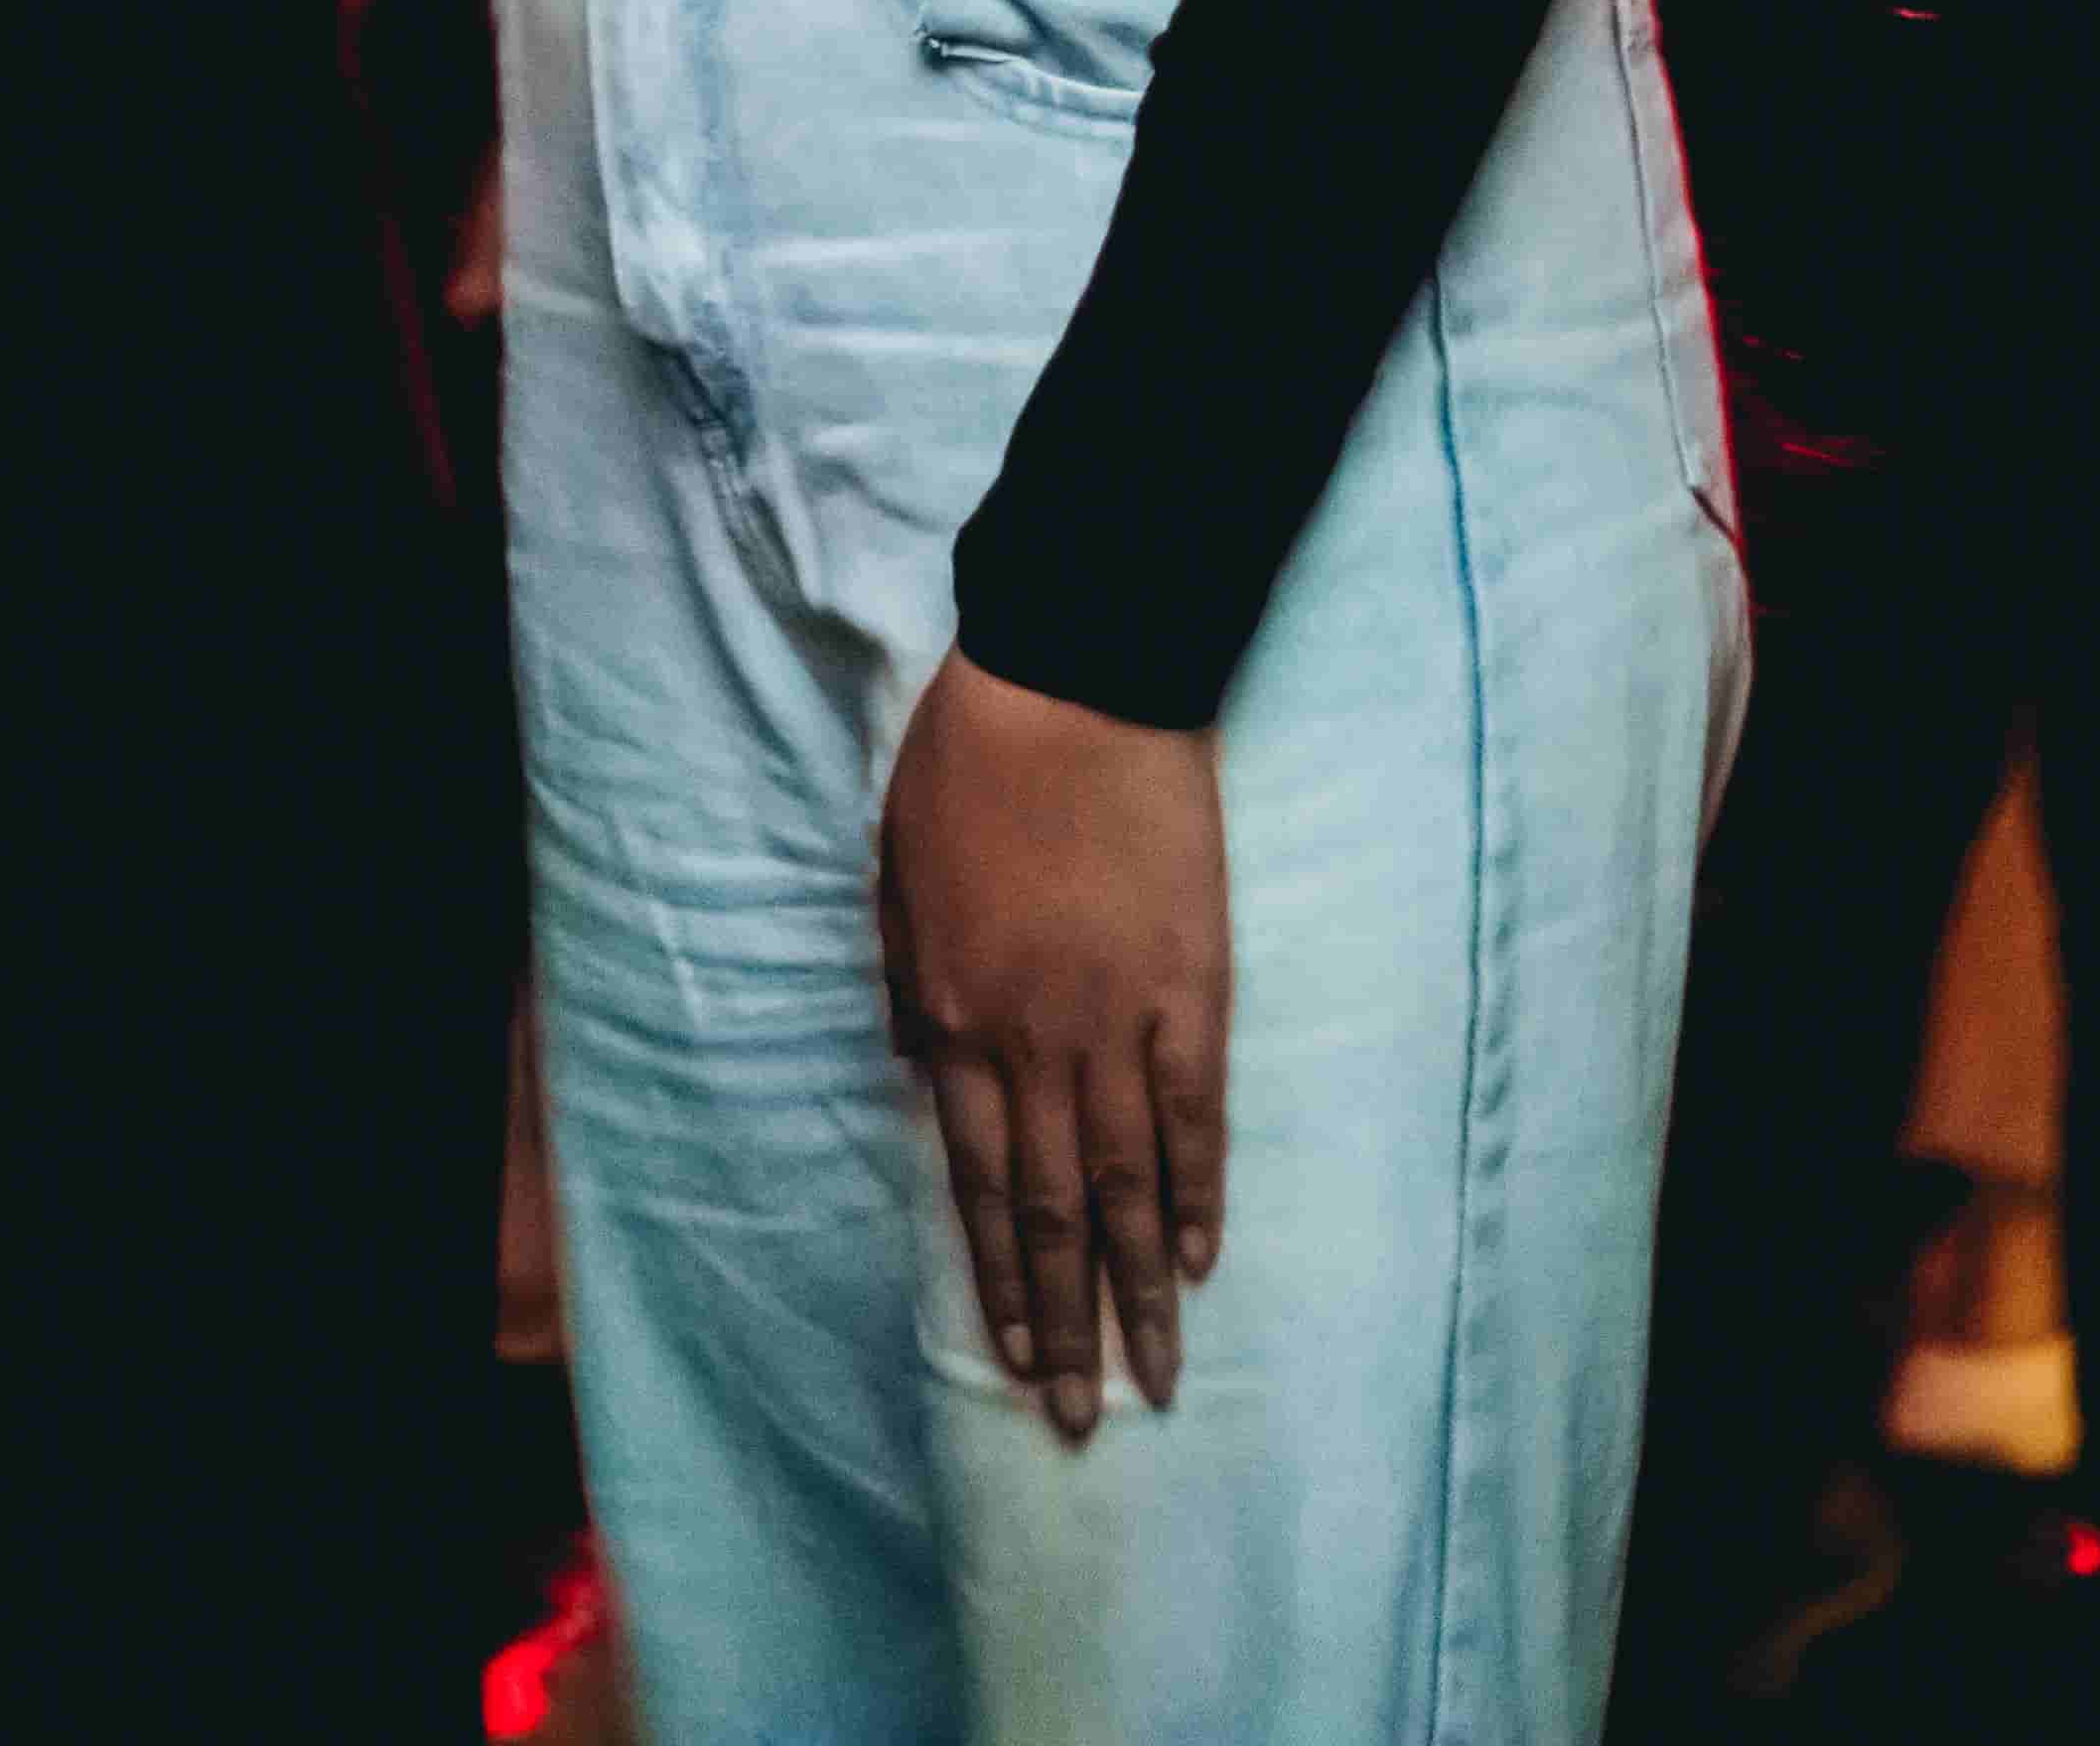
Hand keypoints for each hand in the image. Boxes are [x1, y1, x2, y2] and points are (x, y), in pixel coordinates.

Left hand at [877, 649, 1227, 1443]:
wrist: (1073, 684)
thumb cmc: (970, 762)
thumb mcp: (895, 874)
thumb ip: (909, 982)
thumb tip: (922, 1064)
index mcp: (951, 1015)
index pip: (977, 1182)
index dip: (1001, 1278)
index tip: (1019, 1357)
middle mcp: (1032, 1041)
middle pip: (1051, 1209)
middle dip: (1067, 1321)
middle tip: (1084, 1416)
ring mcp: (1118, 1019)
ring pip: (1128, 1183)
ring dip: (1140, 1287)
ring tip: (1157, 1376)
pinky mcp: (1191, 985)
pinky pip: (1195, 1111)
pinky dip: (1199, 1188)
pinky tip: (1203, 1255)